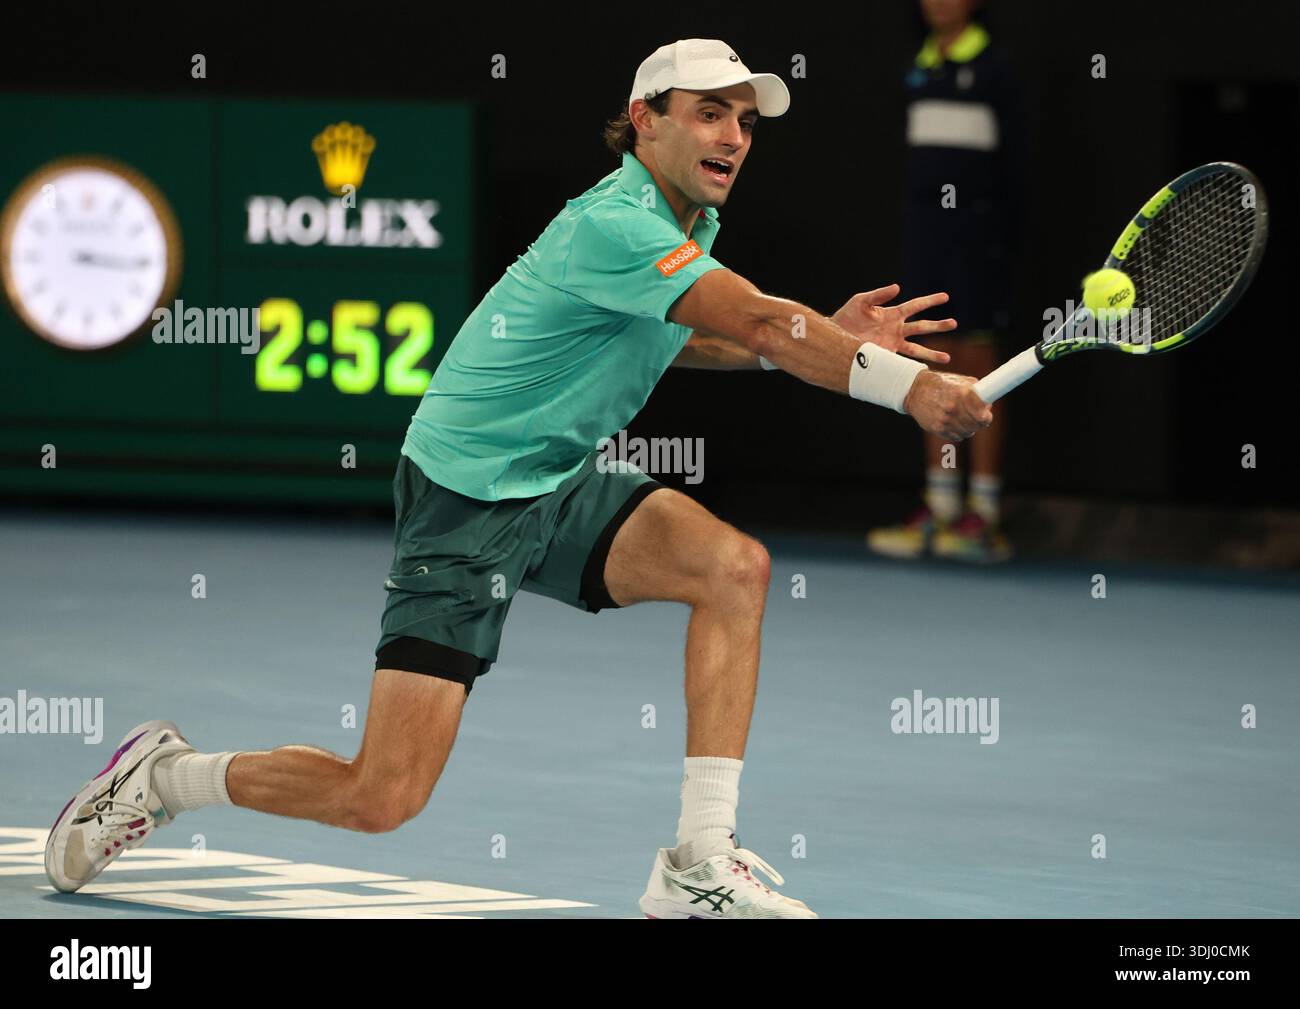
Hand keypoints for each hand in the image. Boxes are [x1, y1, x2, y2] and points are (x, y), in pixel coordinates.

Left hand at [831, 284, 955, 364]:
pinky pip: (903, 362)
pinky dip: (914, 367)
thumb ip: (879, 294)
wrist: (835, 337)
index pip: (916, 305)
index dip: (930, 301)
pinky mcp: (886, 356)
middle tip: (954, 323)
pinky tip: (925, 371)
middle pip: (922, 327)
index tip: (945, 296)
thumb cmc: (847, 316)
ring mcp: (893, 344)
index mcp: (893, 314)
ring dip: (932, 353)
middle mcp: (896, 329)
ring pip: (917, 348)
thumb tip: (897, 287)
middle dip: (938, 326)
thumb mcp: (861, 301)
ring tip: (947, 358)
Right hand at [902, 371, 992, 440]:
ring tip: (965, 421)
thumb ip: (976, 390)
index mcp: (961, 393)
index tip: (986, 416)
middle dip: (979, 423)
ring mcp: (944, 419)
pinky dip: (958, 432)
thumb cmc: (940, 384)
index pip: (982, 415)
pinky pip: (956, 436)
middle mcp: (953, 407)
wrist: (914, 390)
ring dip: (969, 428)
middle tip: (978, 420)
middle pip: (975, 425)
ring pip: (967, 432)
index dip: (986, 417)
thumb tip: (988, 403)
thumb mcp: (959, 380)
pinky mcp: (937, 428)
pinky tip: (955, 424)